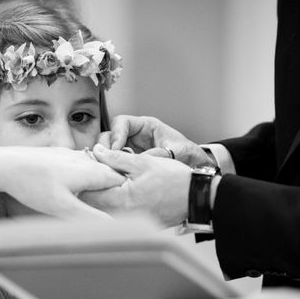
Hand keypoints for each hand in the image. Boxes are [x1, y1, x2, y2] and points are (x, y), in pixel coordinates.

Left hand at [0, 147, 126, 218]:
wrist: (4, 165)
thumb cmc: (32, 185)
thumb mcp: (62, 207)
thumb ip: (90, 217)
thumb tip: (114, 227)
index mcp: (90, 170)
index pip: (119, 180)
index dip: (125, 193)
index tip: (129, 207)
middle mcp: (82, 159)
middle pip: (106, 173)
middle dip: (112, 188)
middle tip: (114, 206)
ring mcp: (68, 155)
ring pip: (91, 168)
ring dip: (96, 182)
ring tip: (93, 198)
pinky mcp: (56, 155)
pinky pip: (76, 165)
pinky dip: (80, 176)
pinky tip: (70, 186)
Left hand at [80, 145, 190, 225]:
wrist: (197, 198)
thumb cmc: (174, 180)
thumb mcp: (143, 161)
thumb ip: (115, 158)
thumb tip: (96, 151)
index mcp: (120, 200)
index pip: (88, 194)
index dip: (81, 180)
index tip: (80, 169)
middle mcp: (122, 215)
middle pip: (93, 205)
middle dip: (89, 189)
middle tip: (89, 174)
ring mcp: (130, 222)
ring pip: (104, 210)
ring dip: (100, 196)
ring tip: (102, 181)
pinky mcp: (138, 224)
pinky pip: (117, 214)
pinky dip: (113, 203)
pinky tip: (118, 191)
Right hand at [97, 115, 212, 165]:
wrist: (194, 168)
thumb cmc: (188, 155)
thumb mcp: (177, 152)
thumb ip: (160, 154)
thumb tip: (143, 159)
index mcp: (146, 126)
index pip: (122, 122)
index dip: (116, 133)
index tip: (116, 148)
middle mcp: (135, 136)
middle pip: (110, 134)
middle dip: (105, 146)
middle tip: (107, 160)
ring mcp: (130, 150)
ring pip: (108, 149)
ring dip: (106, 158)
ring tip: (109, 169)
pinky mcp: (129, 164)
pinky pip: (114, 163)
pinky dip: (111, 168)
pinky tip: (114, 176)